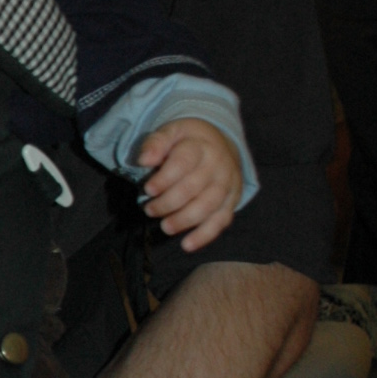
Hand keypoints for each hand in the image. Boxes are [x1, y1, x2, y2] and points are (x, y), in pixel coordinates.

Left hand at [138, 118, 242, 250]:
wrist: (220, 142)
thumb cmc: (188, 141)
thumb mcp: (171, 132)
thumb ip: (156, 143)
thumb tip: (144, 160)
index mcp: (201, 146)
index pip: (182, 163)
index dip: (164, 179)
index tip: (148, 189)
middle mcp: (218, 166)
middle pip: (193, 188)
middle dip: (168, 203)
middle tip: (149, 209)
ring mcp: (228, 184)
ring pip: (207, 207)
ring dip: (183, 220)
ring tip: (165, 227)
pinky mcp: (232, 201)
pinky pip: (221, 221)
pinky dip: (204, 235)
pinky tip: (187, 245)